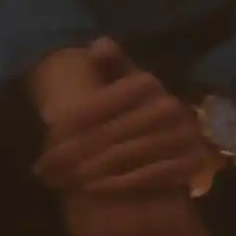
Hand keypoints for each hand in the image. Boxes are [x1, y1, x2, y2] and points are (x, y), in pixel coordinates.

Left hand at [27, 40, 215, 199]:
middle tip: (44, 170)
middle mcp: (169, 107)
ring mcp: (183, 136)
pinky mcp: (191, 164)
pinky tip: (91, 190)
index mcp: (147, 83)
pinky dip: (119, 184)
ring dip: (89, 172)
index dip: (68, 124)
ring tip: (61, 181)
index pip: (98, 105)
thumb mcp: (120, 81)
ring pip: (124, 156)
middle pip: (108, 135)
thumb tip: (99, 45)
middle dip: (71, 155)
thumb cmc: (133, 109)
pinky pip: (150, 176)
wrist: (173, 139)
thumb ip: (109, 63)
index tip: (46, 140)